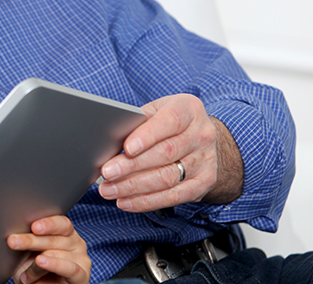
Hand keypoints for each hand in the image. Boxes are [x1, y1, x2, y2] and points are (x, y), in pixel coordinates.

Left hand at [7, 215, 90, 283]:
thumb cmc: (34, 270)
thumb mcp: (28, 254)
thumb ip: (28, 243)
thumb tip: (16, 235)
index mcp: (64, 232)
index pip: (60, 223)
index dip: (48, 224)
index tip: (33, 226)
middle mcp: (75, 242)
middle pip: (54, 238)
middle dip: (31, 240)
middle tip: (13, 242)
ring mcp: (81, 258)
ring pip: (56, 254)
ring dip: (36, 264)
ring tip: (24, 274)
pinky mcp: (82, 275)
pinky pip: (69, 268)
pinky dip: (54, 265)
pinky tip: (41, 262)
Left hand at [97, 94, 242, 212]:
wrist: (200, 137)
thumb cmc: (169, 121)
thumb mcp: (156, 110)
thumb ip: (137, 120)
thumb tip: (110, 139)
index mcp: (189, 110)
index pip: (169, 122)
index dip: (147, 136)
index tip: (127, 148)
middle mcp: (201, 135)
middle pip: (165, 153)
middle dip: (132, 166)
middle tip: (107, 172)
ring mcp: (205, 160)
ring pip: (167, 178)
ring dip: (134, 187)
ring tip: (109, 190)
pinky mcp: (204, 182)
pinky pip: (174, 196)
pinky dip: (147, 201)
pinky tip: (127, 201)